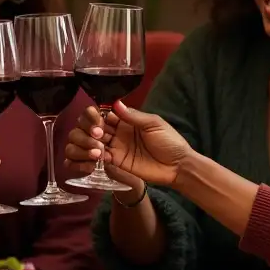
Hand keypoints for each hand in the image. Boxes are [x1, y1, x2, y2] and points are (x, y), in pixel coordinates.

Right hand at [67, 101, 192, 186]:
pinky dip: (96, 155)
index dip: (97, 114)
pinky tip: (99, 155)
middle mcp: (118, 132)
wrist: (177, 166)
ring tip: (97, 145)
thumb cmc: (169, 141)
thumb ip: (133, 116)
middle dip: (91, 128)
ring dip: (91, 141)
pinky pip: (101, 157)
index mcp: (127, 120)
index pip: (105, 113)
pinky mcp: (117, 162)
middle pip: (96, 126)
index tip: (96, 118)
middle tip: (97, 133)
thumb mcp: (153, 124)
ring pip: (95, 141)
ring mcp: (117, 147)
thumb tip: (115, 103)